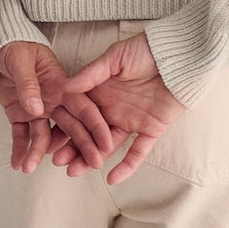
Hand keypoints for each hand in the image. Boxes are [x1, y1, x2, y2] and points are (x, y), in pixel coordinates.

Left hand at [0, 41, 112, 173]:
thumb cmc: (14, 46)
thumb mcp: (21, 59)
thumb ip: (28, 83)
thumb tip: (36, 109)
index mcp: (60, 84)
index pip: (83, 107)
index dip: (96, 126)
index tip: (106, 145)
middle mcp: (53, 100)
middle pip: (70, 127)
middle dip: (80, 148)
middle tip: (87, 168)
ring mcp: (37, 110)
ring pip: (43, 136)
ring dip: (38, 153)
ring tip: (29, 168)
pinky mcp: (19, 115)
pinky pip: (21, 136)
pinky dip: (19, 150)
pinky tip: (17, 163)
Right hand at [57, 32, 185, 184]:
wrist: (179, 55)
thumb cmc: (146, 49)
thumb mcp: (116, 56)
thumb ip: (92, 73)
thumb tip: (65, 86)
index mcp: (102, 91)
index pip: (79, 113)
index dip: (64, 126)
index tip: (49, 139)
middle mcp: (114, 108)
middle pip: (90, 133)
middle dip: (73, 147)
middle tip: (58, 161)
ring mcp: (132, 120)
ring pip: (108, 145)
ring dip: (92, 158)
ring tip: (75, 171)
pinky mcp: (151, 128)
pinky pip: (138, 151)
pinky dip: (127, 165)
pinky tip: (111, 177)